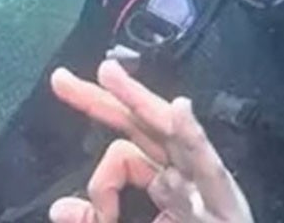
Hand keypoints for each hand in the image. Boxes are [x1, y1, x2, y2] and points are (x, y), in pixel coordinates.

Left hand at [48, 61, 251, 222]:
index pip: (125, 151)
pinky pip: (207, 165)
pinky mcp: (224, 202)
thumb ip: (97, 220)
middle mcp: (185, 175)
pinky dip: (193, 136)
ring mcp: (205, 185)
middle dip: (104, 98)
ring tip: (108, 74)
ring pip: (170, 131)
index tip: (76, 213)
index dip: (100, 179)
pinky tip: (179, 110)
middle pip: (142, 124)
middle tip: (60, 79)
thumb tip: (59, 208)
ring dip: (138, 100)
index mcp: (166, 181)